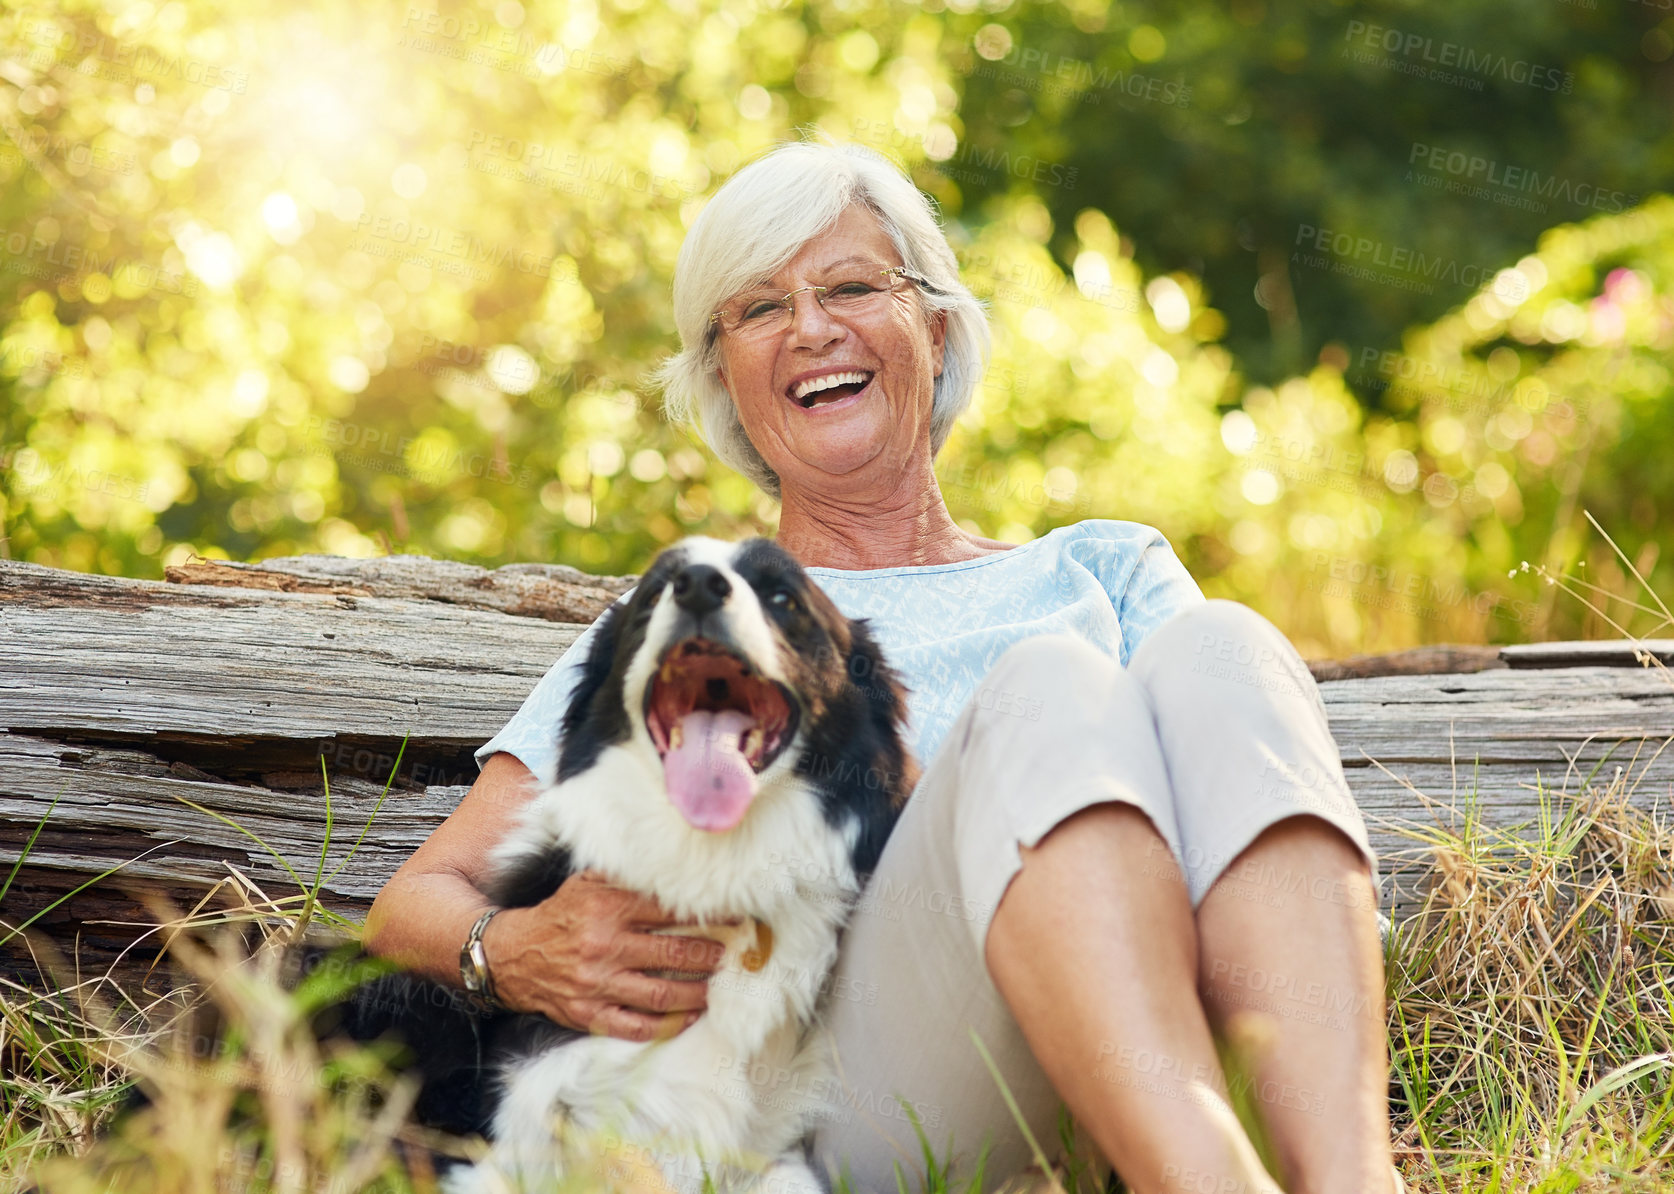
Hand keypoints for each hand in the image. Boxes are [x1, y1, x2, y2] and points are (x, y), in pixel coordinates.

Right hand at [483, 870, 727, 1041]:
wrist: (511, 955)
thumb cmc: (559, 916)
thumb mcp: (586, 884)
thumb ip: (625, 879)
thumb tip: (670, 871)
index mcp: (606, 908)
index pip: (669, 911)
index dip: (707, 913)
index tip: (735, 916)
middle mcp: (604, 946)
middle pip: (672, 954)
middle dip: (710, 956)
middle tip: (732, 955)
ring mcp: (597, 984)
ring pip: (660, 994)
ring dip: (697, 993)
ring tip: (718, 988)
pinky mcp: (588, 1014)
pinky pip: (636, 1026)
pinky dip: (667, 1026)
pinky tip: (689, 1018)